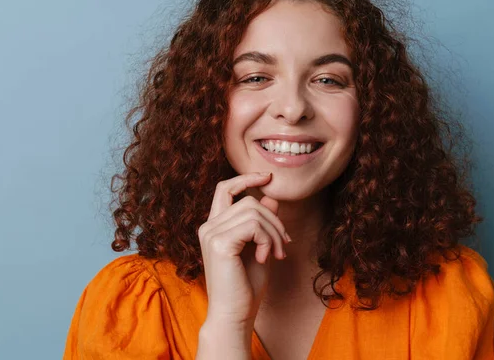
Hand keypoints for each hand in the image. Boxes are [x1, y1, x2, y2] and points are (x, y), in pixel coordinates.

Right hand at [198, 172, 289, 327]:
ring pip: (254, 211)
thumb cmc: (245, 287)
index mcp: (214, 226)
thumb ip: (262, 224)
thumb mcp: (259, 248)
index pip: (225, 188)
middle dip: (275, 220)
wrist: (234, 315)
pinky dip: (268, 239)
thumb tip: (270, 197)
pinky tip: (267, 258)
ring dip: (274, 232)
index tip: (267, 177)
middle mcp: (208, 226)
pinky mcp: (219, 242)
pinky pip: (254, 225)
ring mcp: (211, 233)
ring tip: (276, 254)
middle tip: (285, 244)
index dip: (245, 178)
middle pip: (250, 201)